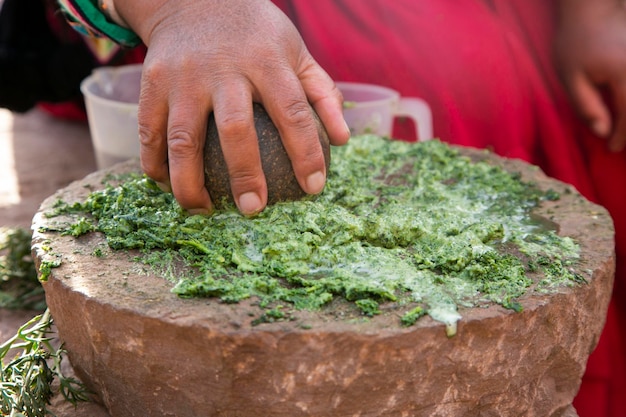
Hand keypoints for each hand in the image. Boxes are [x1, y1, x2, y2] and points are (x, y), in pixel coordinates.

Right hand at [115, 0, 349, 214]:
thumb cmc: (255, 34)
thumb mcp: (295, 51)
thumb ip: (321, 92)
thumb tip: (341, 140)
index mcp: (266, 60)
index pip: (293, 112)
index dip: (306, 153)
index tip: (314, 187)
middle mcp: (223, 68)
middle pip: (235, 129)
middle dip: (245, 175)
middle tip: (253, 209)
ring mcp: (183, 76)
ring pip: (183, 139)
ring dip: (190, 182)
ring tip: (202, 210)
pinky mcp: (152, 82)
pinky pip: (150, 132)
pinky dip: (155, 164)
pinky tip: (168, 186)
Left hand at [555, 0, 625, 151]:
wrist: (591, 10)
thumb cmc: (576, 43)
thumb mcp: (571, 77)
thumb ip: (586, 105)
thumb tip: (602, 131)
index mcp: (624, 75)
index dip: (622, 135)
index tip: (613, 149)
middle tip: (622, 147)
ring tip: (623, 132)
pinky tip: (624, 113)